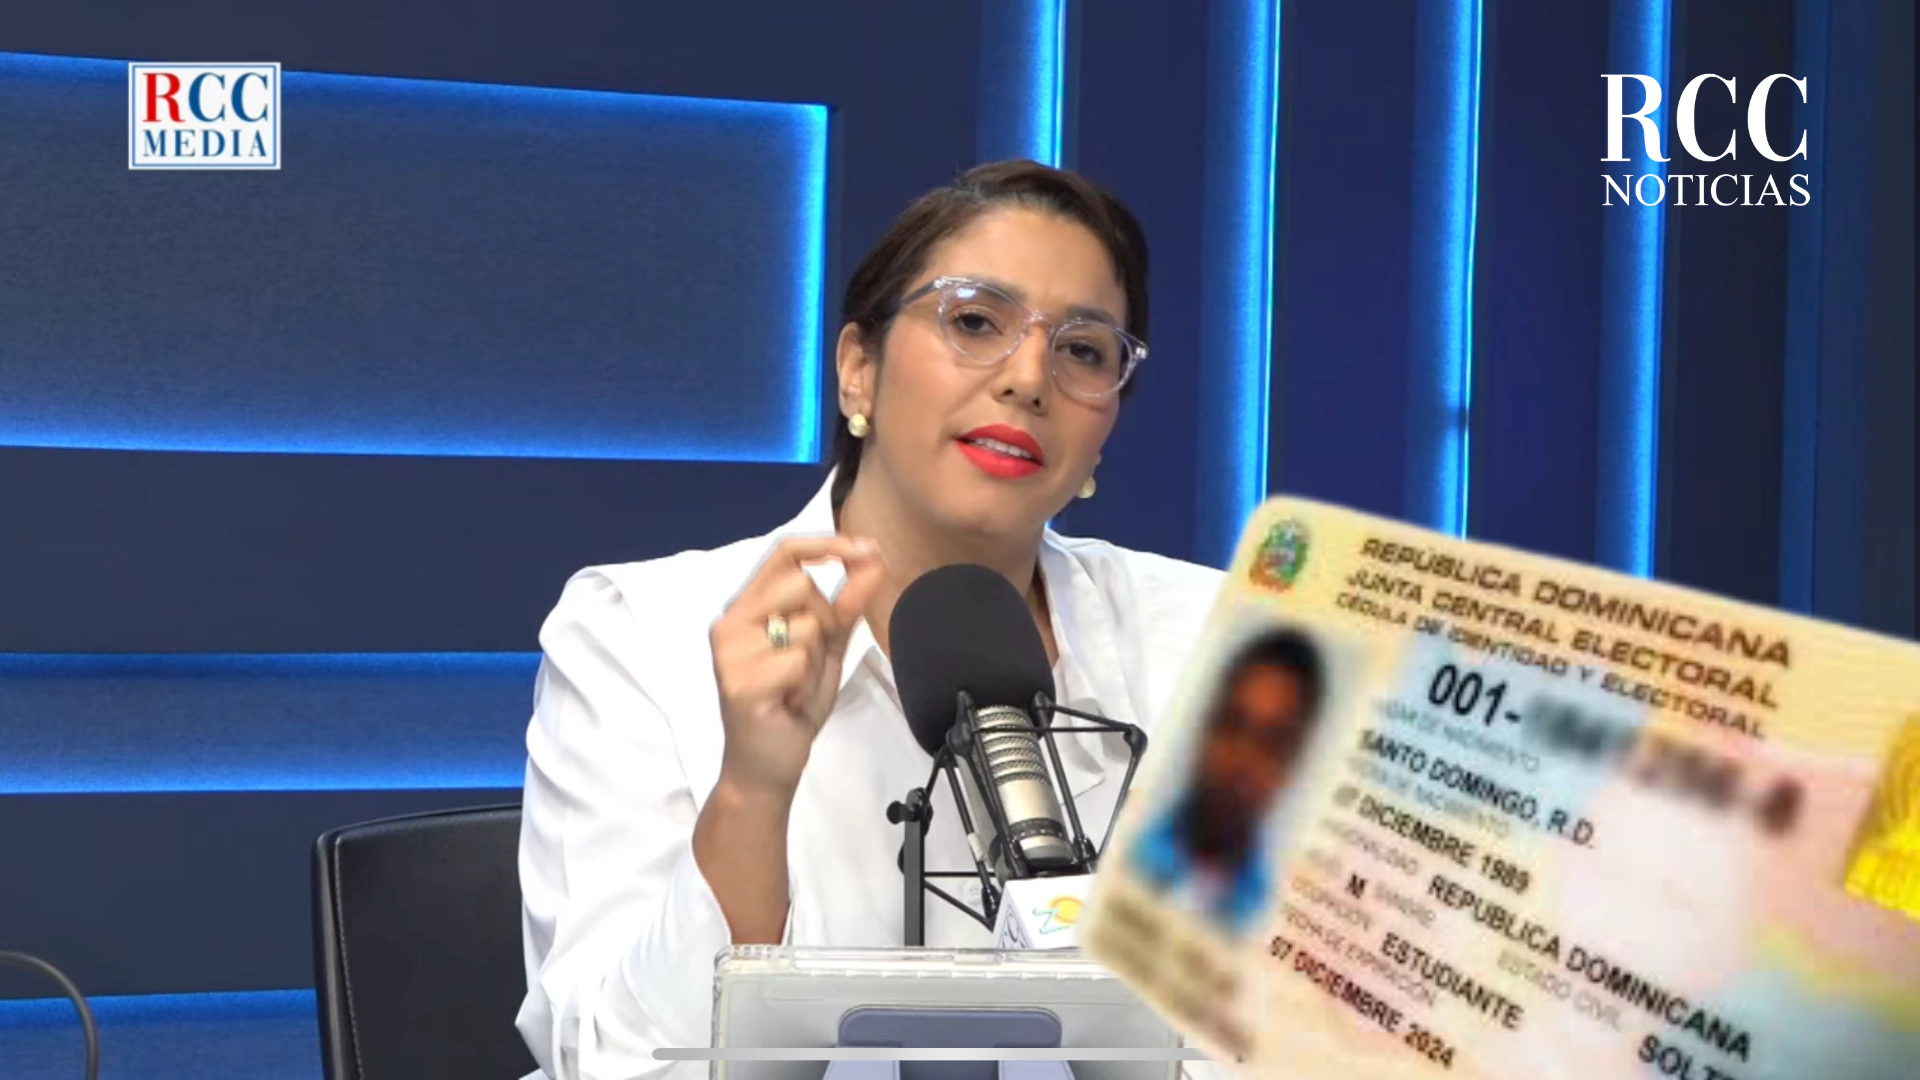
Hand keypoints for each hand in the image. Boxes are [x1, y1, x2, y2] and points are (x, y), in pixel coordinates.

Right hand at [709, 534, 886, 797]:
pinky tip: (787, 702)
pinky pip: (799, 660)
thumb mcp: (828, 647)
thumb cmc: (792, 703)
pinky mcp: (738, 681)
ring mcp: (730, 651)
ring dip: (815, 660)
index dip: (827, 544)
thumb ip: (848, 603)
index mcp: (748, 606)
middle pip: (802, 585)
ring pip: (806, 625)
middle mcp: (731, 621)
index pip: (784, 552)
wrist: (768, 765)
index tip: (867, 550)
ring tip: (795, 686)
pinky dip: (806, 684)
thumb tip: (874, 557)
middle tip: (807, 662)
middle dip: (824, 622)